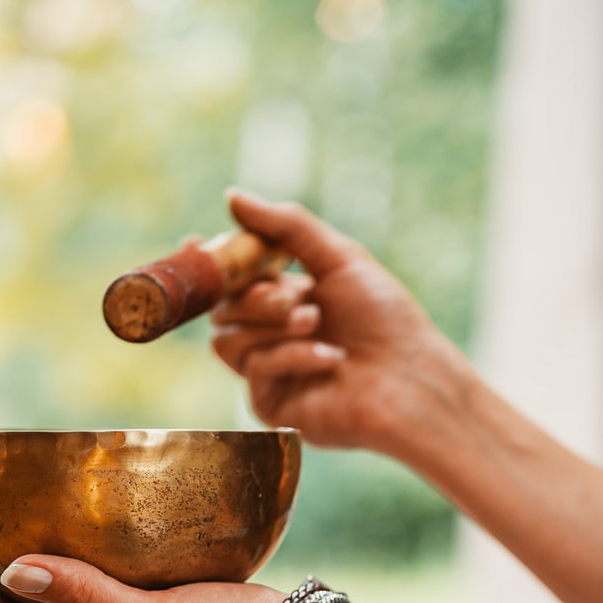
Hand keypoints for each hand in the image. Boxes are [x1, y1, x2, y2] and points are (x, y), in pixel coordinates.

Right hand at [211, 188, 476, 463]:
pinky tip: (329, 359)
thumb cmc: (384, 319)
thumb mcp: (338, 258)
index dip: (210, 264)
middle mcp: (269, 336)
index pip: (230, 281)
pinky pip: (254, 369)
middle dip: (255, 296)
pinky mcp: (270, 405)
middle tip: (297, 295)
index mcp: (283, 299)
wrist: (409, 377)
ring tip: (316, 323)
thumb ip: (285, 227)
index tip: (193, 242)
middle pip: (222, 308)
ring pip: (227, 340)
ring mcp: (267, 372)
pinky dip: (291, 355)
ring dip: (272, 325)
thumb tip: (232, 197)